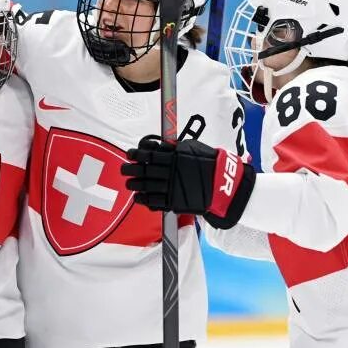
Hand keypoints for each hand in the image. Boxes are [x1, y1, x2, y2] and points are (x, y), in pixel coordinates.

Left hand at [122, 136, 254, 228]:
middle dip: (130, 170)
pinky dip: (143, 199)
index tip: (131, 154)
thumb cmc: (208, 162)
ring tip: (130, 184)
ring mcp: (171, 187)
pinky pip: (154, 201)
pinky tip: (138, 197)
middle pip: (143, 171)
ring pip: (146, 186)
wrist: (222, 183)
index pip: (148, 154)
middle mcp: (170, 172)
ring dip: (134, 185)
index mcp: (173, 157)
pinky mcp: (174, 201)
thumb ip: (173, 148)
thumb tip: (156, 146)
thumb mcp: (191, 148)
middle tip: (124, 170)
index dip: (136, 154)